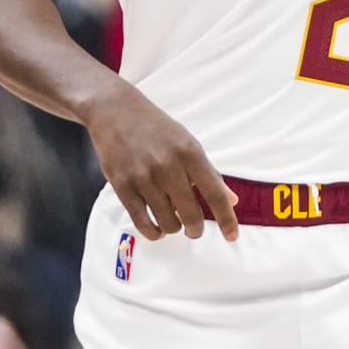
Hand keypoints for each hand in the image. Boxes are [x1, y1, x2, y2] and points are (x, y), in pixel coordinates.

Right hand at [89, 83, 239, 241]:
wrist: (116, 111)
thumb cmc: (157, 129)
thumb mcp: (188, 144)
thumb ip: (210, 174)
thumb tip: (232, 201)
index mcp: (190, 153)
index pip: (215, 194)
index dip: (227, 219)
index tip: (232, 237)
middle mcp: (168, 166)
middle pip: (191, 215)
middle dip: (195, 229)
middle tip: (194, 229)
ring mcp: (144, 177)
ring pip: (168, 223)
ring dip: (174, 228)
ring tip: (172, 222)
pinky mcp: (122, 186)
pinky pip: (142, 222)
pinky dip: (153, 232)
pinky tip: (157, 230)